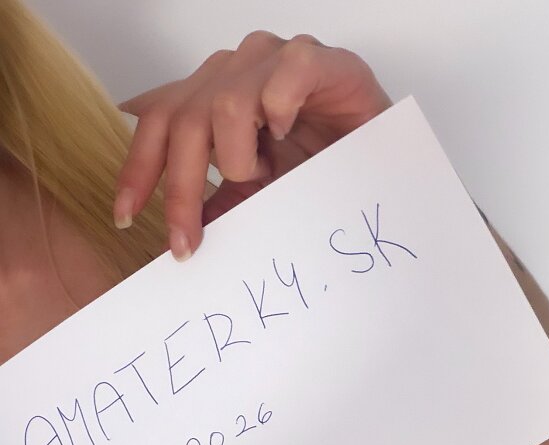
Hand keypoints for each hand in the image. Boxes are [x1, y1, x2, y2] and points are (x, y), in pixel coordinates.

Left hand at [114, 31, 390, 259]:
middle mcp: (237, 72)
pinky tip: (287, 136)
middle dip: (181, 189)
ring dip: (238, 157)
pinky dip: (280, 109)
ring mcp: (275, 60)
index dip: (139, 169)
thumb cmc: (322, 169)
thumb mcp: (260, 195)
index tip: (127, 218)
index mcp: (215, 97)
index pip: (159, 123)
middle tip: (187, 240)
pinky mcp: (319, 61)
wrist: (382, 159)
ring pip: (224, 105)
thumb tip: (179, 238)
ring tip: (264, 175)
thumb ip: (221, 205)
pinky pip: (285, 75)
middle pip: (183, 119)